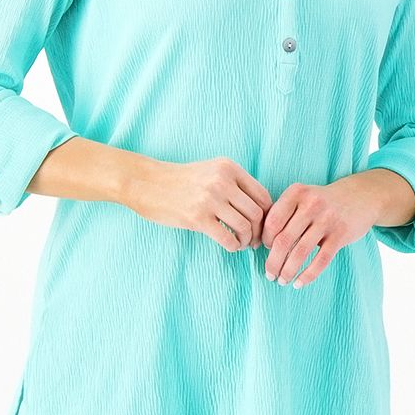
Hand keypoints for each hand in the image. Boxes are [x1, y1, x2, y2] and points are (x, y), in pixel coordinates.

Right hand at [124, 156, 273, 252]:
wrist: (146, 183)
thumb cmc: (180, 181)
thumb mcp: (211, 171)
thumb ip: (234, 184)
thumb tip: (259, 210)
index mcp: (229, 168)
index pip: (263, 195)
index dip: (268, 215)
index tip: (262, 226)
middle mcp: (223, 181)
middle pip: (257, 213)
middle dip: (259, 231)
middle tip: (255, 241)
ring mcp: (210, 199)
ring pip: (245, 227)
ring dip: (247, 241)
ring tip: (241, 244)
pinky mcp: (197, 217)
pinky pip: (228, 238)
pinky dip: (234, 246)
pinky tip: (230, 246)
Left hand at [261, 177, 378, 285]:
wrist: (360, 196)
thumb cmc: (322, 202)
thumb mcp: (301, 197)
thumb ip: (282, 213)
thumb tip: (257, 242)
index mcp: (296, 193)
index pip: (271, 222)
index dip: (264, 240)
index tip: (264, 251)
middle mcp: (311, 204)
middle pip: (283, 240)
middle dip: (273, 262)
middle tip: (269, 274)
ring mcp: (327, 219)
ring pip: (300, 253)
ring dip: (287, 271)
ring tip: (282, 280)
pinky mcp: (341, 234)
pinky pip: (321, 260)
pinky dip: (308, 275)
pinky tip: (299, 283)